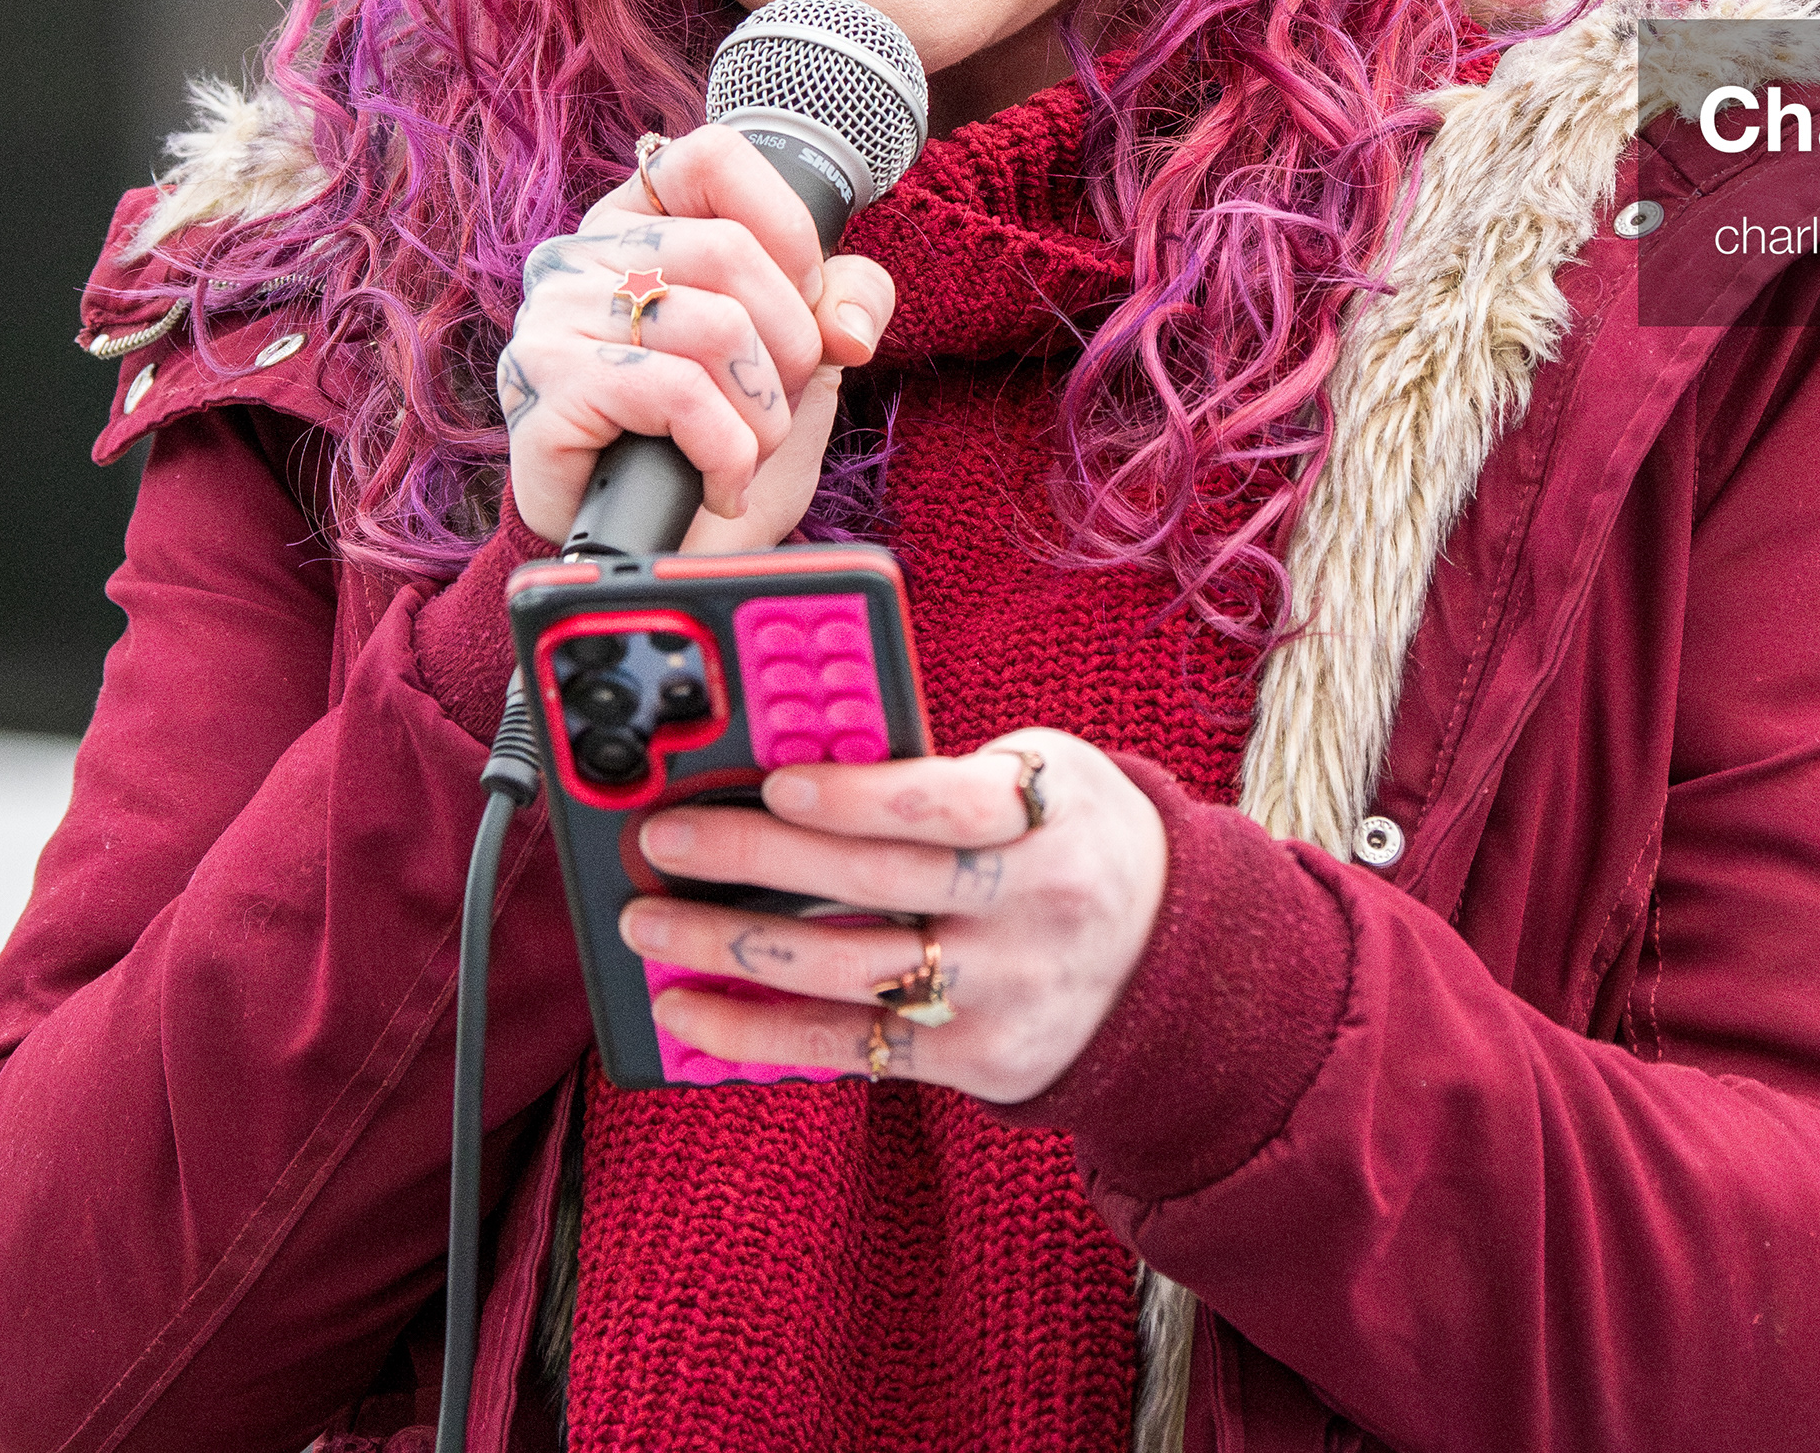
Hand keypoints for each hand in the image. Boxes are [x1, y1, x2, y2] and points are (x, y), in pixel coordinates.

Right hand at [495, 129, 895, 550]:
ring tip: (746, 452)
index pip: (712, 155)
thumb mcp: (800, 355)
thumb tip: (849, 323)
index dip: (785, 229)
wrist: (660, 555)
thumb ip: (841, 298)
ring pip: (714, 327)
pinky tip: (719, 482)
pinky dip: (727, 452)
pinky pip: (677, 394)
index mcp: (638, 221)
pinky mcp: (545, 387)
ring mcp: (553, 316)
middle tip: (776, 406)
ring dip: (762, 413)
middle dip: (790, 346)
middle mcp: (580, 254)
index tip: (800, 298)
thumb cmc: (718, 440)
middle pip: (730, 251)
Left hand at [620, 734, 1164, 1102]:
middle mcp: (1031, 911)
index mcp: (1052, 819)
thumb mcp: (1048, 773)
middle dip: (751, 859)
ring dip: (730, 947)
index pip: (946, 805)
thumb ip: (944, 768)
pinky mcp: (973, 1060)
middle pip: (875, 885)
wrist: (1170, 960)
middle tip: (663, 838)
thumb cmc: (1075, 837)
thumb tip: (801, 759)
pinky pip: (849, 1051)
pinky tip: (691, 1010)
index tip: (773, 780)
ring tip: (649, 922)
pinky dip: (758, 1033)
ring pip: (846, 972)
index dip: (856, 796)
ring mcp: (1001, 994)